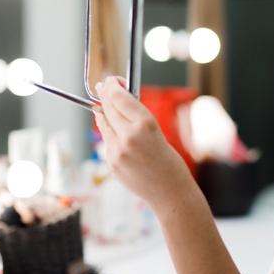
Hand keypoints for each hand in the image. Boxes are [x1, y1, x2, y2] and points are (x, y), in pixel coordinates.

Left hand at [93, 77, 194, 206]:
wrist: (170, 192)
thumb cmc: (169, 161)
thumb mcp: (157, 131)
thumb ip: (136, 116)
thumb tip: (117, 99)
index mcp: (145, 124)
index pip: (119, 96)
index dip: (113, 85)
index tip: (113, 80)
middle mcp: (128, 136)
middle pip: (108, 106)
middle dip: (105, 94)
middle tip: (104, 86)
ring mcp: (117, 151)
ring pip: (103, 122)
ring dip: (104, 112)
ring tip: (105, 105)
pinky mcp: (111, 162)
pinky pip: (106, 140)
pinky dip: (109, 131)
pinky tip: (113, 128)